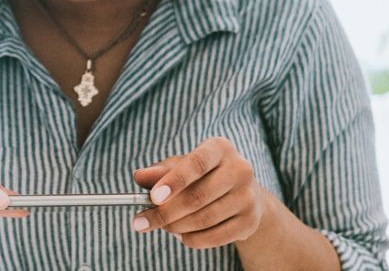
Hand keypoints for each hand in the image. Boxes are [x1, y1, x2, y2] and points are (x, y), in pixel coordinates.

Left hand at [130, 137, 264, 248]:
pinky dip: (192, 240)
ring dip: (176, 227)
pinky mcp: (250, 221)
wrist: (242, 195)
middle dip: (165, 213)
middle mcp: (240, 169)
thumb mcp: (180, 167)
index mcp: (220, 148)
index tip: (153, 198)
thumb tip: (138, 176)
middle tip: (141, 222)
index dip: (174, 181)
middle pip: (198, 196)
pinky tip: (181, 235)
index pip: (197, 163)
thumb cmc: (203, 176)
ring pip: (204, 219)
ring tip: (164, 226)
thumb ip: (159, 171)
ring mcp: (248, 196)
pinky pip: (215, 237)